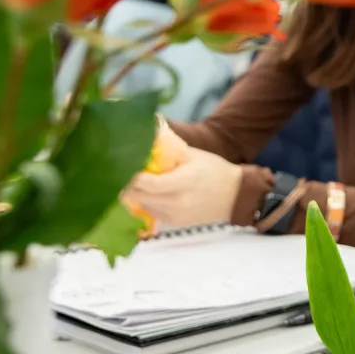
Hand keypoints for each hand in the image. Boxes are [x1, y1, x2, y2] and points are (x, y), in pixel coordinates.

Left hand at [125, 143, 244, 231]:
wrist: (236, 196)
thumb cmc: (214, 171)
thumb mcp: (192, 154)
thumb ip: (168, 148)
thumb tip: (147, 129)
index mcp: (185, 181)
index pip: (148, 183)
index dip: (131, 176)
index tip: (122, 166)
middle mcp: (179, 202)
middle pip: (139, 197)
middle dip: (126, 186)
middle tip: (119, 173)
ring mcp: (177, 216)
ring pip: (142, 206)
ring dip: (134, 195)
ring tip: (132, 182)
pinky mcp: (176, 224)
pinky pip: (152, 213)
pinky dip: (146, 202)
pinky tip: (147, 192)